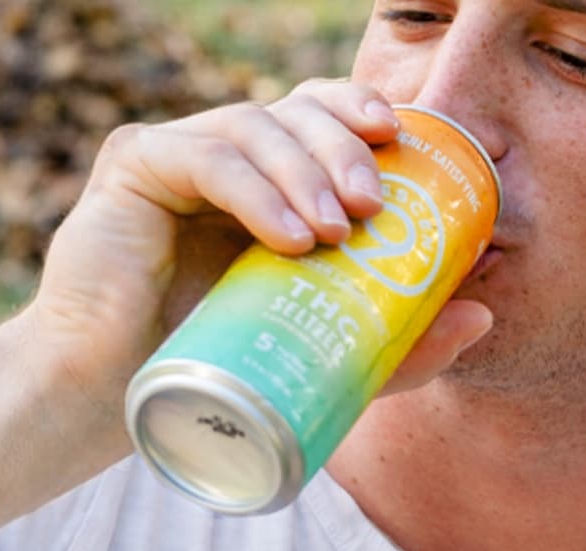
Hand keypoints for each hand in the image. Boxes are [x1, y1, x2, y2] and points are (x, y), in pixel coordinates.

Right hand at [26, 79, 494, 424]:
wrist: (101, 404)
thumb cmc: (202, 375)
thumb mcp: (319, 355)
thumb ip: (396, 340)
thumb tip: (484, 315)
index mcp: (262, 184)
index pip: (321, 120)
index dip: (363, 116)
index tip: (404, 143)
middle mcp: (220, 157)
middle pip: (296, 110)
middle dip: (345, 145)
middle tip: (376, 204)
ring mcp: (174, 154)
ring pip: (256, 125)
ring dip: (306, 170)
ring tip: (338, 230)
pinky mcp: (133, 164)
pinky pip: (206, 154)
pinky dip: (256, 190)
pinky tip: (290, 235)